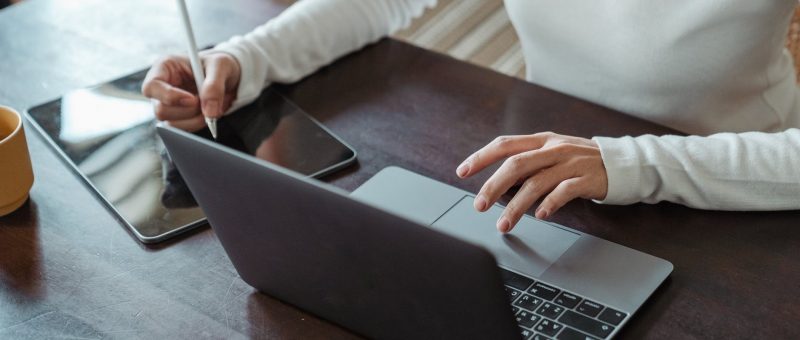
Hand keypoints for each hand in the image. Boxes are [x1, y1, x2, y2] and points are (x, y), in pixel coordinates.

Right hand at [142, 52, 240, 130]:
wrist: (228, 77)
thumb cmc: (219, 65)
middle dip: (188, 111)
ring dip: (195, 120)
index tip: (193, 99)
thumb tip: (209, 112)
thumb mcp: (221, 66)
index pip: (151, 87)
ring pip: (172, 124)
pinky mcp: (178, 118)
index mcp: (164, 68)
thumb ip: (214, 86)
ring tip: (212, 107)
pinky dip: (198, 124)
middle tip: (207, 102)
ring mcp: (168, 105)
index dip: (169, 96)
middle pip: (161, 110)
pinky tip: (208, 113)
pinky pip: (183, 130)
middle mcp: (161, 88)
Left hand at [456, 132, 607, 232]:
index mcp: (541, 141)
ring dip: (517, 206)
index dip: (481, 157)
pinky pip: (564, 192)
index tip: (462, 171)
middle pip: (516, 164)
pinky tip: (540, 216)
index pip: (505, 144)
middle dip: (493, 186)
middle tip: (479, 205)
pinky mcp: (587, 179)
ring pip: (536, 182)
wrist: (622, 163)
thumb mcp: (552, 155)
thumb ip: (528, 164)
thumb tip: (498, 184)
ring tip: (504, 224)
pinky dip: (549, 204)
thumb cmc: (580, 162)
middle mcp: (553, 149)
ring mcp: (571, 163)